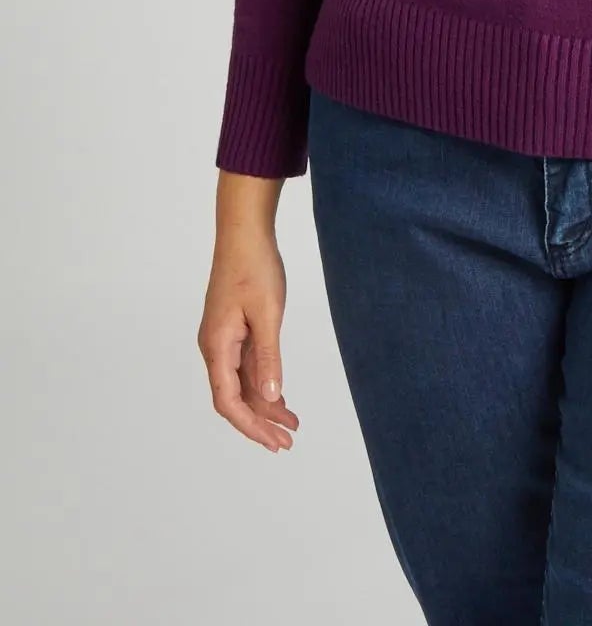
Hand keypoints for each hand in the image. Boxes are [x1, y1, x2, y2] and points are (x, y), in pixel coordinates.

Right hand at [197, 231, 300, 453]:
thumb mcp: (267, 314)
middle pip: (234, 397)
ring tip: (292, 424)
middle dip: (259, 422)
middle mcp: (215, 347)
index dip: (249, 425)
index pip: (228, 400)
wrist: (244, 233)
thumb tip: (269, 398)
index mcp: (217, 346)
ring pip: (241, 383)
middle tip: (287, 442)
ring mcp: (223, 339)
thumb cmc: (254, 267)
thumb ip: (268, 358)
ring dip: (264, 404)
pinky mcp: (233, 330)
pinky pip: (245, 366)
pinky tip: (280, 397)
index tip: (273, 441)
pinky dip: (263, 383)